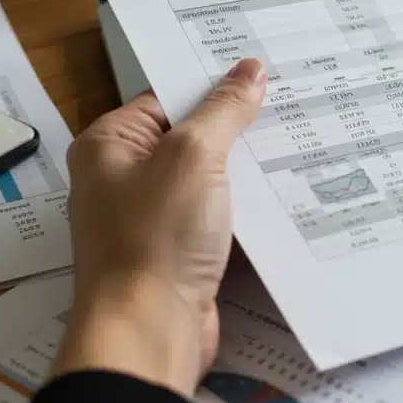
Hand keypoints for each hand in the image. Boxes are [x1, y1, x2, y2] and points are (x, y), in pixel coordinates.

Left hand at [50, 58, 265, 395]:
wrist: (148, 331)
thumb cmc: (154, 241)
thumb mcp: (195, 157)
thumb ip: (223, 110)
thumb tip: (248, 71)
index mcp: (109, 146)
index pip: (166, 97)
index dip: (212, 86)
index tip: (259, 74)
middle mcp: (122, 179)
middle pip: (188, 137)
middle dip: (234, 127)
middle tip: (286, 104)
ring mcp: (149, 218)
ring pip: (206, 179)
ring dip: (243, 171)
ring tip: (292, 145)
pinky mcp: (175, 252)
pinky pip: (213, 217)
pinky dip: (242, 208)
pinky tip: (279, 197)